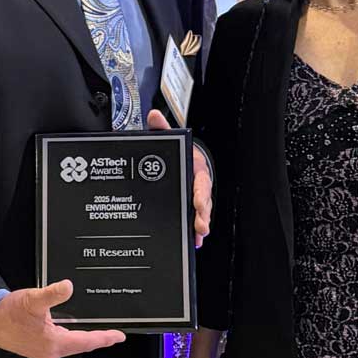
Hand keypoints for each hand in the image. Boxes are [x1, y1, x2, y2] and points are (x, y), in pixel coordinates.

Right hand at [0, 281, 125, 357]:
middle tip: (112, 333)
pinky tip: (72, 327)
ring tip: (97, 330)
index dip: (105, 338)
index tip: (118, 336)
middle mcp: (51, 351)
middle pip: (81, 345)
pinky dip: (71, 336)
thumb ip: (53, 294)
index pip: (87, 341)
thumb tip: (68, 287)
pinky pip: (61, 343)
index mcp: (53, 343)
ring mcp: (44, 351)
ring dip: (84, 338)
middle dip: (97, 339)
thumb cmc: (8, 314)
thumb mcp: (33, 299)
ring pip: (71, 344)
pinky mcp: (38, 348)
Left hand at [146, 109, 211, 244]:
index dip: (200, 193)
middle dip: (202, 215)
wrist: (188, 159)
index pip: (201, 182)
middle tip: (200, 226)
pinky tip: (193, 242)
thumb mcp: (170, 138)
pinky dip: (194, 232)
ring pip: (201, 213)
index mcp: (195, 169)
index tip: (198, 202)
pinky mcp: (190, 208)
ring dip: (199, 225)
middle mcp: (198, 185)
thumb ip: (162, 128)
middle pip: (203, 202)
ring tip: (198, 236)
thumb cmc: (180, 152)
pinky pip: (194, 220)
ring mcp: (196, 198)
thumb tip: (153, 115)